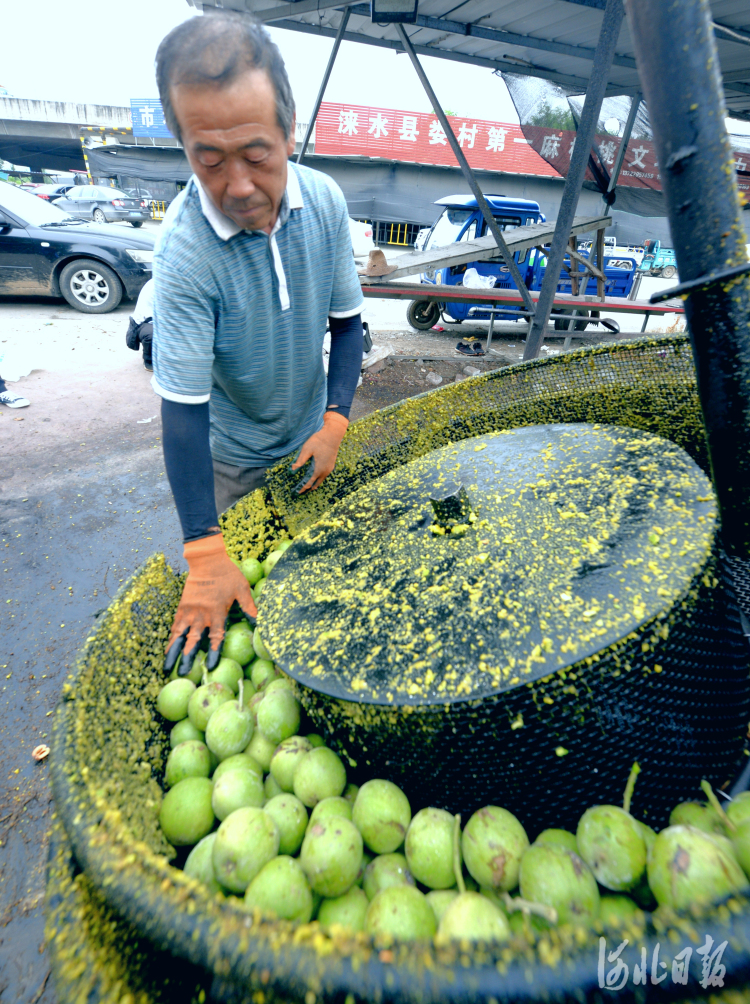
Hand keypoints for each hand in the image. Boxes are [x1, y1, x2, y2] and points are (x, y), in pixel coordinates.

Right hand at [164, 533, 256, 675]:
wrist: (207, 560)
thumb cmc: (227, 574)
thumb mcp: (242, 589)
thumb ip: (250, 607)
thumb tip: (261, 623)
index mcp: (217, 612)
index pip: (216, 636)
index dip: (213, 652)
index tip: (210, 666)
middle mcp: (201, 614)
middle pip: (193, 640)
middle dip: (187, 658)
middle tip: (183, 674)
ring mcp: (189, 611)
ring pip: (180, 636)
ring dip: (174, 653)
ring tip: (167, 668)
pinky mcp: (182, 607)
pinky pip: (175, 626)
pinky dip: (171, 638)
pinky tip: (167, 649)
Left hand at [292, 410, 348, 492]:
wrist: (333, 435)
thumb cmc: (318, 441)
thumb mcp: (307, 450)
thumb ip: (300, 461)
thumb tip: (292, 469)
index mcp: (319, 469)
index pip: (309, 482)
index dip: (303, 488)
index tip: (297, 493)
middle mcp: (325, 471)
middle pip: (317, 483)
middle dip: (309, 488)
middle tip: (302, 492)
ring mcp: (330, 468)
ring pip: (322, 480)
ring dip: (315, 483)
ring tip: (309, 487)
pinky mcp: (331, 464)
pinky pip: (325, 475)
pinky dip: (319, 478)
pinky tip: (316, 477)